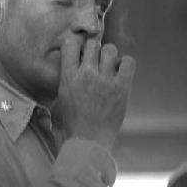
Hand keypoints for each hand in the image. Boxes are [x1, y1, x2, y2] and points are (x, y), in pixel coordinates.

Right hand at [55, 35, 135, 149]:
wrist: (87, 143)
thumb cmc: (71, 126)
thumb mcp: (58, 101)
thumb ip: (62, 83)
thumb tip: (62, 74)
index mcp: (68, 76)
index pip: (70, 43)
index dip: (77, 44)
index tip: (81, 52)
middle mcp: (86, 74)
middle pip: (93, 43)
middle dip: (95, 50)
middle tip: (97, 62)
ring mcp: (104, 80)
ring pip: (110, 49)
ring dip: (110, 56)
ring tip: (109, 68)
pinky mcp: (121, 88)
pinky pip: (128, 62)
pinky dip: (125, 64)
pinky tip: (121, 73)